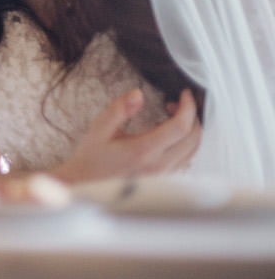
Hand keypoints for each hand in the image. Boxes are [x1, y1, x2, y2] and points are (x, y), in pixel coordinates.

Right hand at [51, 88, 200, 183]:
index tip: (184, 94)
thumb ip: (119, 109)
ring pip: (194, 150)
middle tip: (174, 104)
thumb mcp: (99, 128)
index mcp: (144, 150)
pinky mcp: (163, 179)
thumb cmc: (92, 157)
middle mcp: (159, 165)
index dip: (188, 107)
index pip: (180, 127)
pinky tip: (168, 135)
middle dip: (191, 116)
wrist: (85, 184)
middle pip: (194, 138)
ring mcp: (163, 174)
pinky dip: (185, 143)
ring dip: (190, 130)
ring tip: (171, 117)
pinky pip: (186, 159)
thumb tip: (138, 94)